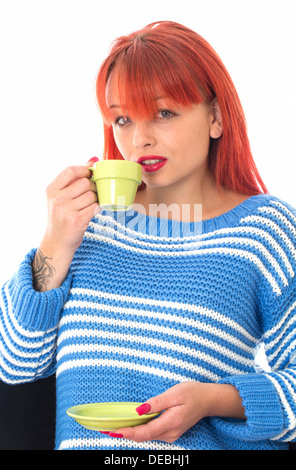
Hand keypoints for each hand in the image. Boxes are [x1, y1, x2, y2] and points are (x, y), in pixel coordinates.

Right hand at [43, 158, 99, 253]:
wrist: (57, 243)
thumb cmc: (62, 218)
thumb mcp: (60, 197)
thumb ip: (74, 179)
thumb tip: (93, 159)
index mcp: (51, 190)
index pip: (70, 171)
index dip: (84, 170)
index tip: (90, 174)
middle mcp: (57, 199)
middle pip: (85, 183)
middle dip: (92, 187)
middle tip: (91, 195)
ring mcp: (66, 210)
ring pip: (92, 195)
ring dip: (95, 199)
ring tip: (89, 206)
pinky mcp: (77, 221)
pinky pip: (95, 207)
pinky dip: (97, 209)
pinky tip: (92, 213)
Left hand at [107, 382, 244, 443]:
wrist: (208, 400)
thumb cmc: (192, 393)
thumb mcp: (174, 393)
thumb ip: (156, 403)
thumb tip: (138, 410)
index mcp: (171, 422)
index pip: (144, 432)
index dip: (127, 433)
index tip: (112, 430)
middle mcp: (170, 433)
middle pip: (143, 436)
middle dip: (124, 433)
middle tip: (105, 428)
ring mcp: (171, 435)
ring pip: (146, 436)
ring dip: (130, 432)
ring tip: (113, 426)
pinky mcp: (170, 432)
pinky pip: (151, 433)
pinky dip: (139, 430)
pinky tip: (130, 425)